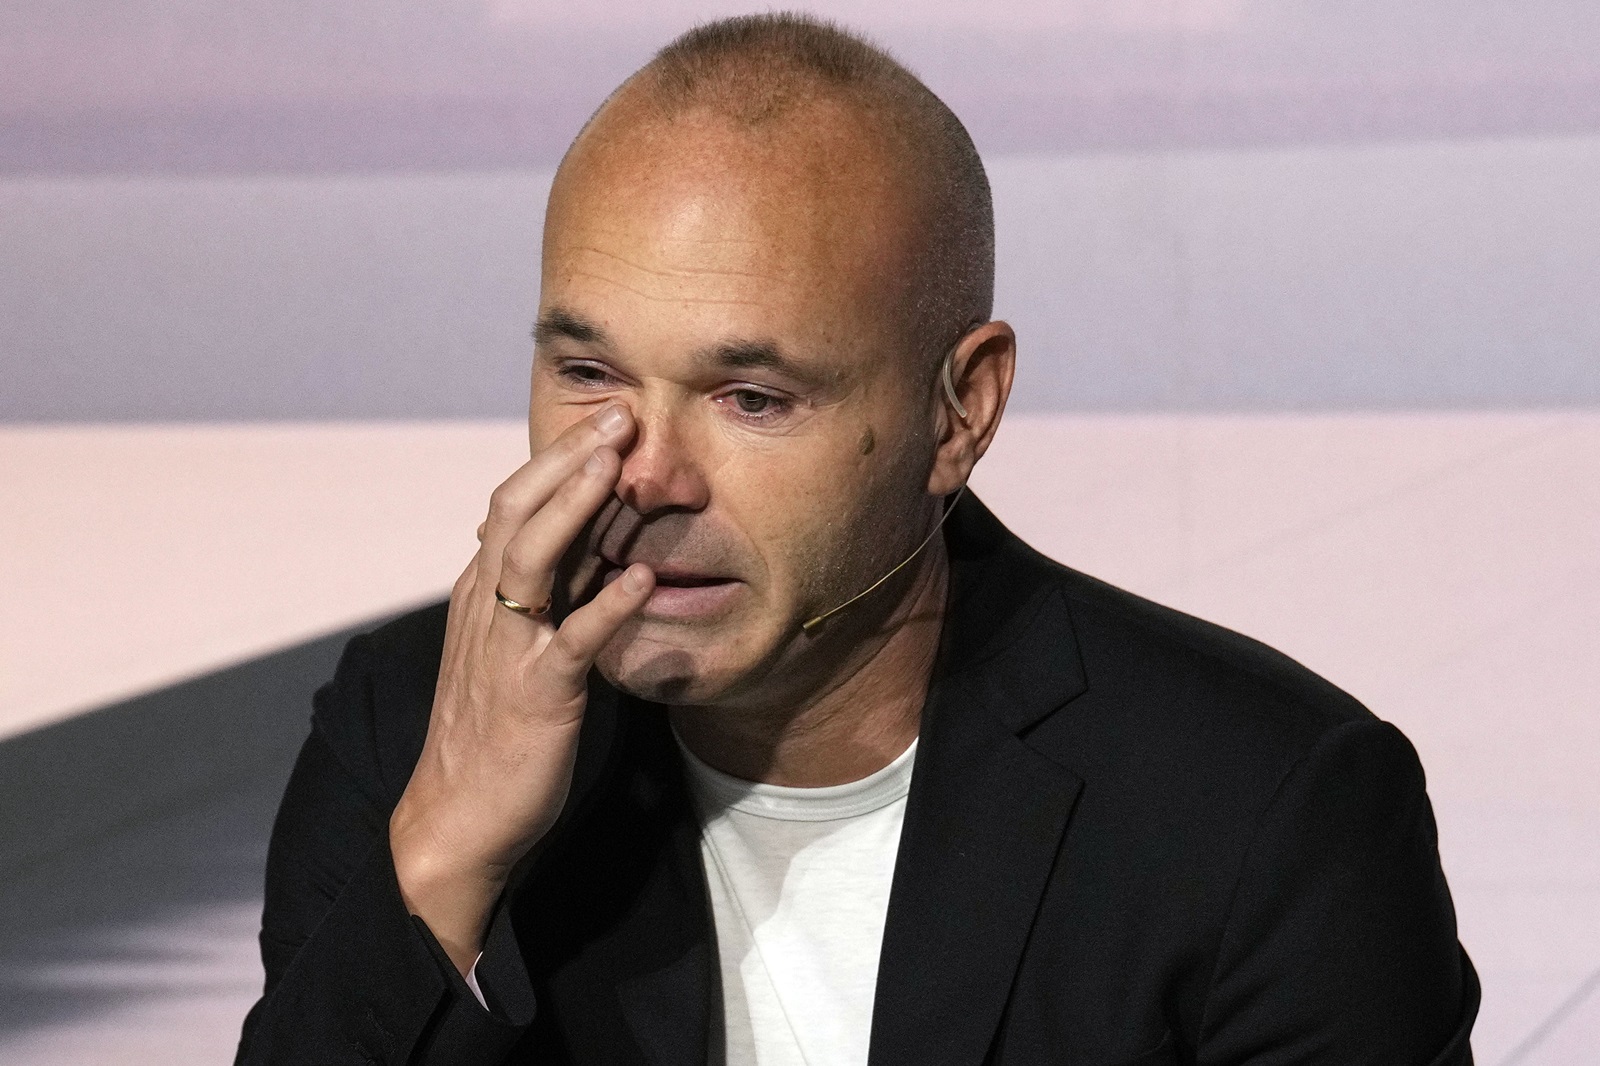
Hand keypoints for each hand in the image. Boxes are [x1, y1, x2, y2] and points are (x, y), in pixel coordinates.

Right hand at [388, 403, 653, 973]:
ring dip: (575, 507)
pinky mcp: (536, 693)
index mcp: (483, 593)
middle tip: (620, 414)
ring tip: (617, 466)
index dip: (555, 459)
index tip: (603, 420)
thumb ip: (544, 596)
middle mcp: (488, 608)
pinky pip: (572, 641)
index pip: (511, 506)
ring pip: (532, 558)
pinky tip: (643, 580)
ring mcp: (508, 648)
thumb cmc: (493, 731)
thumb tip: (588, 547)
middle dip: (567, 459)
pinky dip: (606, 606)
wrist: (458, 817)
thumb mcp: (513, 647)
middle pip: (518, 512)